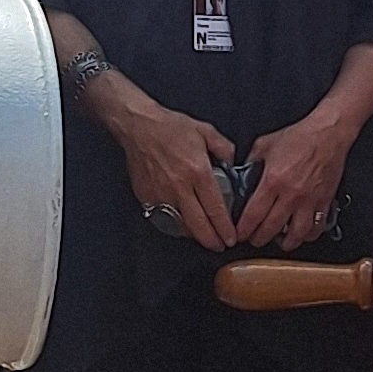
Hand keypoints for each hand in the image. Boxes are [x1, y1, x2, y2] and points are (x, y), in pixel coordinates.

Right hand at [103, 94, 237, 250]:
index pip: (215, 209)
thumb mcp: (206, 131)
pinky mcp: (147, 196)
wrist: (139, 126)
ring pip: (180, 225)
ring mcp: (161, 194)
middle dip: (211, 240)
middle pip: (198, 225)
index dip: (224, 228)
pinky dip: (175, 223)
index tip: (230, 237)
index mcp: (197, 172)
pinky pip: (163, 217)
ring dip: (194, 234)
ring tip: (204, 235)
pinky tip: (183, 223)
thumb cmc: (169, 127)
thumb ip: (224, 148)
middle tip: (220, 245)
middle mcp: (179, 187)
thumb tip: (233, 163)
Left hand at [242, 106, 356, 250]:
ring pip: (296, 235)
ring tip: (278, 241)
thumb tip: (241, 174)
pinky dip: (308, 235)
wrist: (328, 133)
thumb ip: (250, 161)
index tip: (239, 234)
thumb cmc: (301, 136)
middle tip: (254, 239)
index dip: (243, 230)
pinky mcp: (324, 201)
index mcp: (273, 180)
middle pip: (271, 229)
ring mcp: (309, 200)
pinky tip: (302, 233)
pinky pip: (316, 227)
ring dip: (284, 243)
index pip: (253, 215)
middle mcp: (291, 194)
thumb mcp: (265, 144)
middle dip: (258, 239)